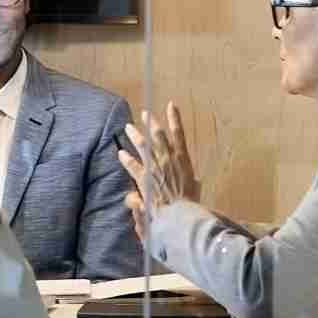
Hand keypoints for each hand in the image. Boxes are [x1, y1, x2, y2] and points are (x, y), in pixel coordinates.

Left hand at [117, 103, 202, 223]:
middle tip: (145, 113)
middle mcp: (169, 159)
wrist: (180, 213)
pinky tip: (120, 153)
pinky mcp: (144, 178)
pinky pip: (133, 165)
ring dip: (136, 135)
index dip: (174, 118)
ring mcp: (155, 167)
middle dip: (151, 122)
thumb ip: (193, 181)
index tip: (171, 105)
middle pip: (158, 135)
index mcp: (183, 159)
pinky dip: (126, 159)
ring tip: (128, 127)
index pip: (179, 133)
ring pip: (144, 146)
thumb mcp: (195, 187)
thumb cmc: (191, 202)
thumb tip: (196, 182)